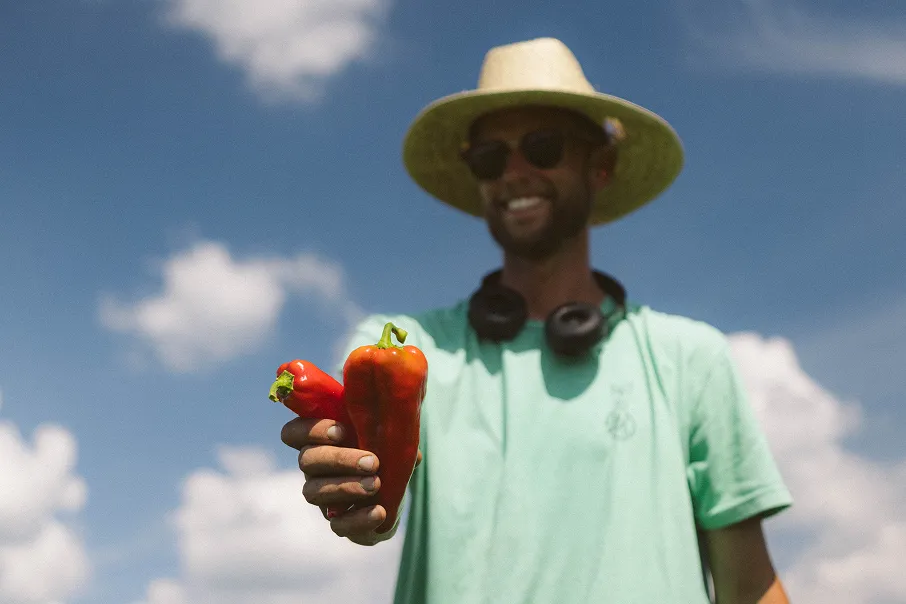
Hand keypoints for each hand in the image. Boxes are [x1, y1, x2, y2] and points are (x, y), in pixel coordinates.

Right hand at [281, 417, 388, 544]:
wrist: (393, 497)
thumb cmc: (385, 456)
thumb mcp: (388, 438)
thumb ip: (392, 432)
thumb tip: (403, 436)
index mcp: (319, 441)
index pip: (293, 433)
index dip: (312, 431)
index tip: (342, 431)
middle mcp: (313, 469)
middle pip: (307, 460)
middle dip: (339, 459)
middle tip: (372, 462)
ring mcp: (321, 497)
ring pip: (314, 492)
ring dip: (347, 487)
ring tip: (376, 484)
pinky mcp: (337, 522)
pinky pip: (338, 525)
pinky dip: (359, 519)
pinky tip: (379, 511)